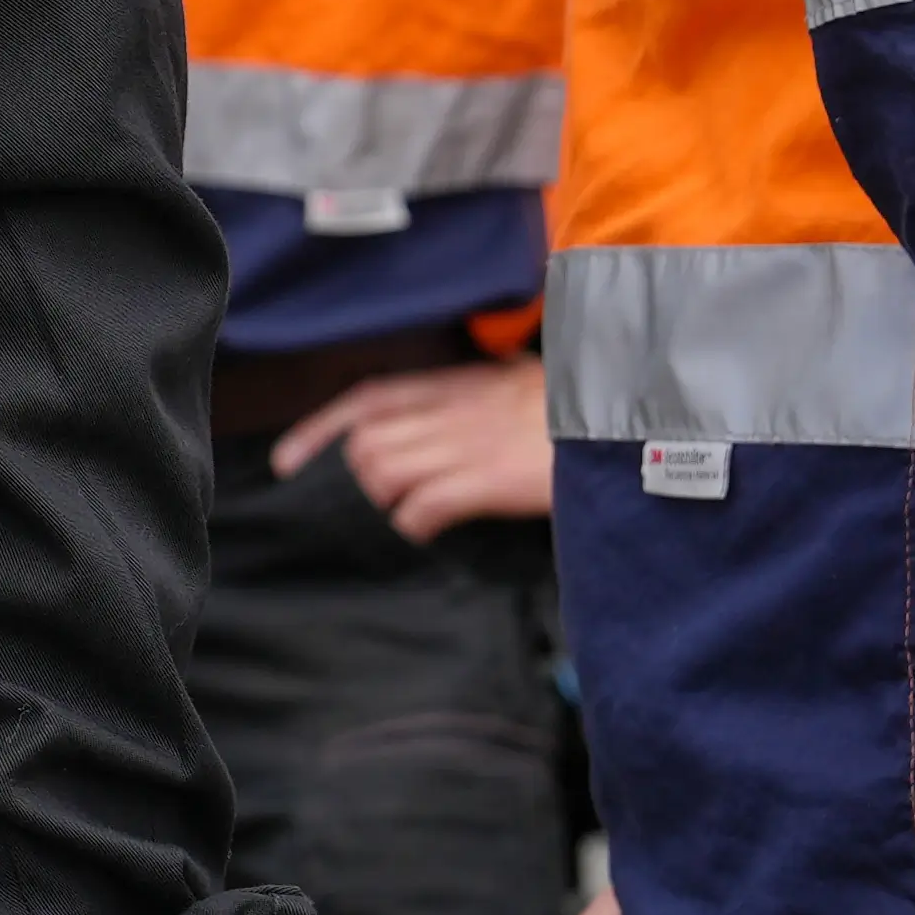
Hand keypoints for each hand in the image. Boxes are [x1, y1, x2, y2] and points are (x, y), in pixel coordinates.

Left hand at [279, 356, 550, 537]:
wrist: (627, 417)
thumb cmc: (575, 410)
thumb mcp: (517, 388)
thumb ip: (473, 404)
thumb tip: (440, 431)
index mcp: (457, 384)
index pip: (366, 400)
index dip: (319, 430)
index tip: (287, 461)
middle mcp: (453, 410)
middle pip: (367, 442)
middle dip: (361, 476)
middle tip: (384, 498)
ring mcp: (470, 443)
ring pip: (386, 471)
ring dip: (385, 500)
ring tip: (407, 513)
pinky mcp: (491, 479)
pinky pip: (426, 504)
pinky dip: (415, 522)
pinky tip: (427, 530)